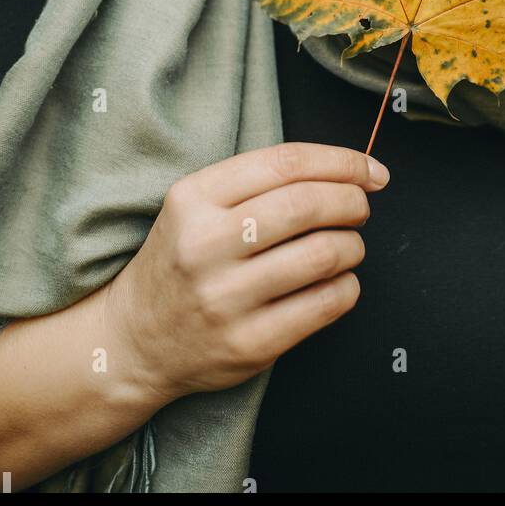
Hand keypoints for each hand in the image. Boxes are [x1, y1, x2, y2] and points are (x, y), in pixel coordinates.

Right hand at [103, 142, 389, 403]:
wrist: (134, 339)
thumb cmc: (183, 260)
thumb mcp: (196, 205)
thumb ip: (260, 182)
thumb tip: (350, 171)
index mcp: (194, 198)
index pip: (285, 163)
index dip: (341, 161)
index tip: (370, 170)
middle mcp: (204, 246)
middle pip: (306, 206)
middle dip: (351, 201)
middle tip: (361, 207)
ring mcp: (224, 299)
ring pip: (322, 256)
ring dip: (352, 245)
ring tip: (348, 245)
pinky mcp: (247, 344)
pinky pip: (323, 306)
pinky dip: (347, 287)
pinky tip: (338, 281)